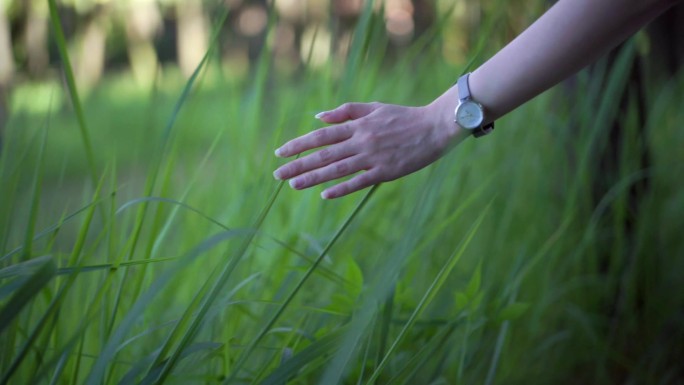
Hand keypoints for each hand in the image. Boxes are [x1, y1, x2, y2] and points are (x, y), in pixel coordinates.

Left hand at [273, 93, 467, 198]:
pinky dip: (342, 188)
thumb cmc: (404, 117)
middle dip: (298, 164)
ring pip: (337, 169)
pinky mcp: (385, 171)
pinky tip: (325, 195)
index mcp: (358, 125)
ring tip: (293, 185)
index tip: (281, 153)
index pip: (321, 135)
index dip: (299, 144)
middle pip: (324, 154)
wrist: (435, 127)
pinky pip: (359, 181)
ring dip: (313, 178)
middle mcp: (361, 141)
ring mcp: (373, 157)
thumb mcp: (374, 107)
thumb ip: (347, 111)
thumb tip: (319, 117)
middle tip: (277, 175)